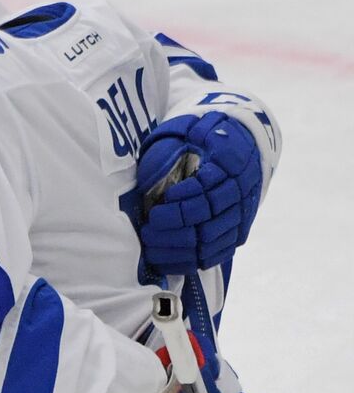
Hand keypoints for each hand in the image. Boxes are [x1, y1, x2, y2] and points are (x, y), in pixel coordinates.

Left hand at [138, 112, 262, 273]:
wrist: (243, 148)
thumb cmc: (204, 139)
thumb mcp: (193, 131)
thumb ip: (176, 145)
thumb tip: (156, 169)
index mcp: (230, 162)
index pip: (209, 185)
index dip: (186, 196)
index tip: (163, 200)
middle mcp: (239, 191)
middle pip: (209, 215)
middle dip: (176, 224)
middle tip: (148, 227)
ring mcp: (240, 216)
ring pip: (211, 238)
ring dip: (178, 246)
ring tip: (150, 244)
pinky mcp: (236, 234)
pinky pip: (216, 255)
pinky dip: (189, 261)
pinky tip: (164, 261)